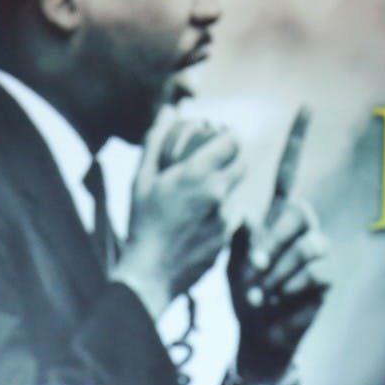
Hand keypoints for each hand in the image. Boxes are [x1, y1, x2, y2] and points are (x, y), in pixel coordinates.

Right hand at [112, 106, 245, 317]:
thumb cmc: (141, 222)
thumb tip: (170, 111)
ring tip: (198, 195)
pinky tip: (197, 220)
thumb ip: (156, 140)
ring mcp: (227, 217)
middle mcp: (218, 193)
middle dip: (232, 160)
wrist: (151, 273)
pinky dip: (220, 213)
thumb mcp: (142, 179)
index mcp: (198, 174)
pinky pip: (231, 217)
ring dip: (224, 189)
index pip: (233, 141)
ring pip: (236, 193)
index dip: (229, 137)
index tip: (220, 137)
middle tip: (215, 161)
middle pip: (242, 165)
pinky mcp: (229, 238)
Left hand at [228, 106, 329, 383]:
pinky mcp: (325, 274)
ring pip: (308, 244)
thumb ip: (244, 237)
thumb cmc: (244, 291)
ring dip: (279, 272)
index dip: (296, 140)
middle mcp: (300, 224)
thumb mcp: (234, 259)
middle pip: (297, 213)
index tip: (304, 107)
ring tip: (264, 291)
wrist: (259, 331)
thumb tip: (248, 220)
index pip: (288, 170)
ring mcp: (316, 247)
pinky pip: (313, 271)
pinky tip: (280, 300)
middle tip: (256, 271)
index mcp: (276, 212)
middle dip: (273, 243)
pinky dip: (290, 288)